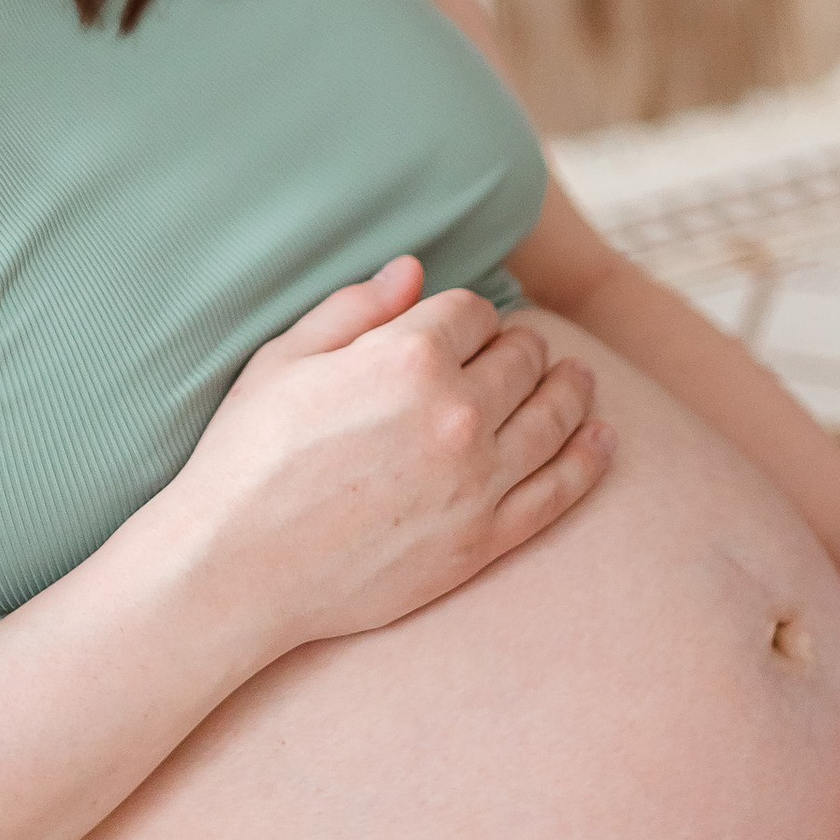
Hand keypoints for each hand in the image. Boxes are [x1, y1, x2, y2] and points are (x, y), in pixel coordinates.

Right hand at [170, 256, 611, 664]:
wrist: (235, 569)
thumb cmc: (245, 457)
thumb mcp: (284, 360)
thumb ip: (356, 307)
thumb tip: (415, 270)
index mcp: (408, 357)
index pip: (473, 313)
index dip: (468, 316)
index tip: (460, 327)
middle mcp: (457, 413)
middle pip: (521, 359)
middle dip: (520, 348)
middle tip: (519, 352)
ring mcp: (478, 481)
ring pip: (554, 417)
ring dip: (572, 389)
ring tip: (579, 378)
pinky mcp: (484, 541)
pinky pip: (559, 491)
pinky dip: (590, 459)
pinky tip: (604, 437)